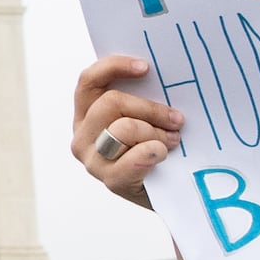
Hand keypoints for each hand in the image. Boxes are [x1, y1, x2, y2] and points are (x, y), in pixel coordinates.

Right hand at [70, 54, 181, 204]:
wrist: (169, 193)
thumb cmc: (157, 148)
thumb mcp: (144, 118)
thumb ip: (140, 99)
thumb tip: (161, 73)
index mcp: (87, 114)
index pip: (89, 81)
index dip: (114, 67)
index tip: (146, 67)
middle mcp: (82, 136)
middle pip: (111, 102)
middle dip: (150, 108)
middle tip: (177, 119)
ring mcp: (93, 160)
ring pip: (124, 128)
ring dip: (156, 132)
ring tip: (173, 140)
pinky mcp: (110, 181)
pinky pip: (135, 157)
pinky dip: (154, 152)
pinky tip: (162, 155)